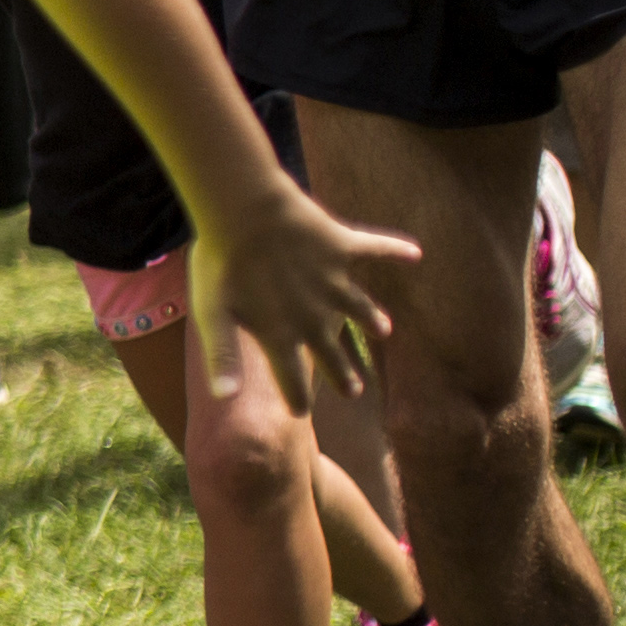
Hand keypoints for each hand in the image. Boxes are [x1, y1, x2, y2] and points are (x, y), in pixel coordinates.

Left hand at [188, 178, 419, 418]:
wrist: (243, 211)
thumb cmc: (219, 261)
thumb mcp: (211, 313)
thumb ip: (222, 355)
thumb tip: (223, 399)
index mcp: (280, 331)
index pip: (290, 377)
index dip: (295, 397)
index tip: (299, 414)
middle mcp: (313, 313)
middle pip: (329, 351)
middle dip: (340, 373)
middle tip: (354, 391)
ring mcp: (332, 280)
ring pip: (359, 307)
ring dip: (372, 319)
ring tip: (384, 331)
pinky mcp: (341, 247)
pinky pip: (375, 249)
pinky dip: (394, 250)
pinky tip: (414, 253)